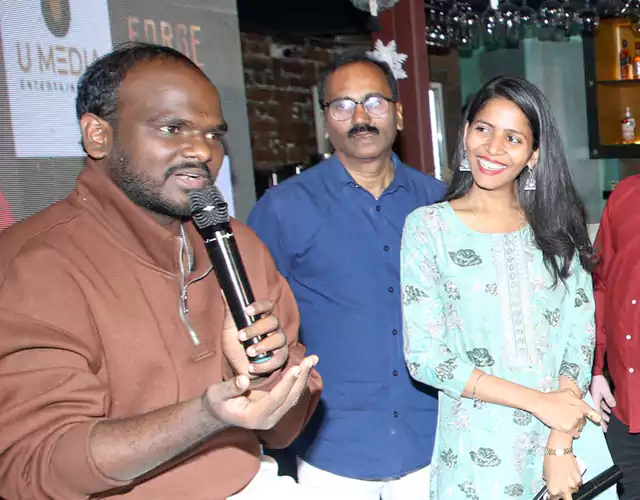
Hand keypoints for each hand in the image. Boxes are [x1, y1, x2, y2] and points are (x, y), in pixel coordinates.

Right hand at [203, 355, 317, 429]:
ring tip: (312, 359)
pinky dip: (299, 380)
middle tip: (312, 359)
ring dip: (304, 377)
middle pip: (290, 398)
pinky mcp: (277, 408)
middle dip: (302, 378)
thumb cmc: (217, 402)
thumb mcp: (217, 394)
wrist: (219, 413)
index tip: (296, 367)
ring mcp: (274, 415)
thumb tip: (243, 380)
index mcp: (255, 417)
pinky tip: (304, 367)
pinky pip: (291, 394)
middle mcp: (268, 419)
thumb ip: (230, 388)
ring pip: (294, 396)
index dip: (287, 383)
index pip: (276, 399)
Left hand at [221, 298, 288, 377]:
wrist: (237, 368)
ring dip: (263, 345)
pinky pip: (278, 358)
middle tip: (241, 337)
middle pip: (273, 321)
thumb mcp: (230, 328)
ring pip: (278, 338)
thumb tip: (223, 291)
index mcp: (262, 318)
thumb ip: (230, 311)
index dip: (259, 306)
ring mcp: (278, 343)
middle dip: (256, 329)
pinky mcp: (280, 358)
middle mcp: (273, 328)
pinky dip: (265, 364)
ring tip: (249, 352)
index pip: (267, 306)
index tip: (247, 310)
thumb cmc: (236, 345)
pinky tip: (252, 367)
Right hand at [532, 389, 601, 437]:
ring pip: (579, 427)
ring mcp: (574, 423)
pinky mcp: (567, 429)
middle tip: (569, 415)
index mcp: (581, 405)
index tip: (596, 420)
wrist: (540, 403)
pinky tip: (565, 426)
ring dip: (575, 425)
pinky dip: (572, 432)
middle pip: (584, 421)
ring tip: (565, 420)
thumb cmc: (553, 396)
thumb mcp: (567, 392)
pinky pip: (576, 434)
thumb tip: (581, 401)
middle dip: (579, 419)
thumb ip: (577, 398)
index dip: (596, 418)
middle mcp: (580, 415)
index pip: (595, 415)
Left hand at [544, 454, 581, 499]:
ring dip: (570, 487)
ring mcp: (573, 485)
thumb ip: (550, 483)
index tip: (554, 495)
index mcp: (553, 489)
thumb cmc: (550, 459)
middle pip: (566, 499)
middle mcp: (564, 490)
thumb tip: (553, 487)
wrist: (559, 449)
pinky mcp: (579, 480)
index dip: (554, 497)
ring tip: (566, 477)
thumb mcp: (545, 473)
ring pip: (573, 491)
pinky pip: (578, 484)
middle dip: (564, 496)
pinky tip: (570, 474)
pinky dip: (575, 481)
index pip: (554, 499)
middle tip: (562, 489)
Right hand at [590, 374, 615, 431]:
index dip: (601, 422)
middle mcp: (593, 401)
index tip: (603, 429)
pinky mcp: (596, 395)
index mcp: (594, 401)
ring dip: (604, 414)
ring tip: (609, 419)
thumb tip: (613, 406)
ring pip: (599, 409)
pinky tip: (608, 409)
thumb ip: (609, 398)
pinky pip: (600, 404)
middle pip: (598, 413)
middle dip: (603, 420)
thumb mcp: (604, 390)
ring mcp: (594, 398)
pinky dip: (604, 408)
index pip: (598, 414)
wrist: (592, 373)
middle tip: (607, 427)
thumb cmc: (598, 382)